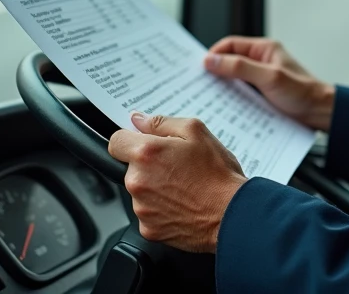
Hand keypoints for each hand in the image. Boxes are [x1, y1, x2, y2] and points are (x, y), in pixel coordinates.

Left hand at [107, 113, 245, 252]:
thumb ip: (161, 122)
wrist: (232, 214)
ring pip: (139, 191)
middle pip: (129, 168)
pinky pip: (148, 213)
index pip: (116, 141)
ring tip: (183, 186)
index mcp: (146, 153)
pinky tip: (181, 204)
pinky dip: (161, 209)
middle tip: (176, 166)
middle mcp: (138, 181)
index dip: (129, 139)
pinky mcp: (148, 229)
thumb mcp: (196, 131)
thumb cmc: (218, 174)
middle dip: (148, 165)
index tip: (141, 143)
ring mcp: (141, 208)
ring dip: (154, 187)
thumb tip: (138, 120)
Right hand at [205, 37, 335, 131]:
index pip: (231, 44)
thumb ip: (240, 67)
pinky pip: (242, 93)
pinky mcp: (263, 94)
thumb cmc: (302, 92)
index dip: (214, 54)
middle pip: (231, 61)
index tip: (201, 68)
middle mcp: (262, 60)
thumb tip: (212, 60)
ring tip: (211, 98)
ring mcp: (262, 77)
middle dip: (216, 71)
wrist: (321, 113)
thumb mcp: (269, 77)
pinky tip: (227, 109)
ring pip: (235, 79)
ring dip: (225, 87)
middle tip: (201, 84)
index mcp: (264, 48)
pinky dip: (233, 99)